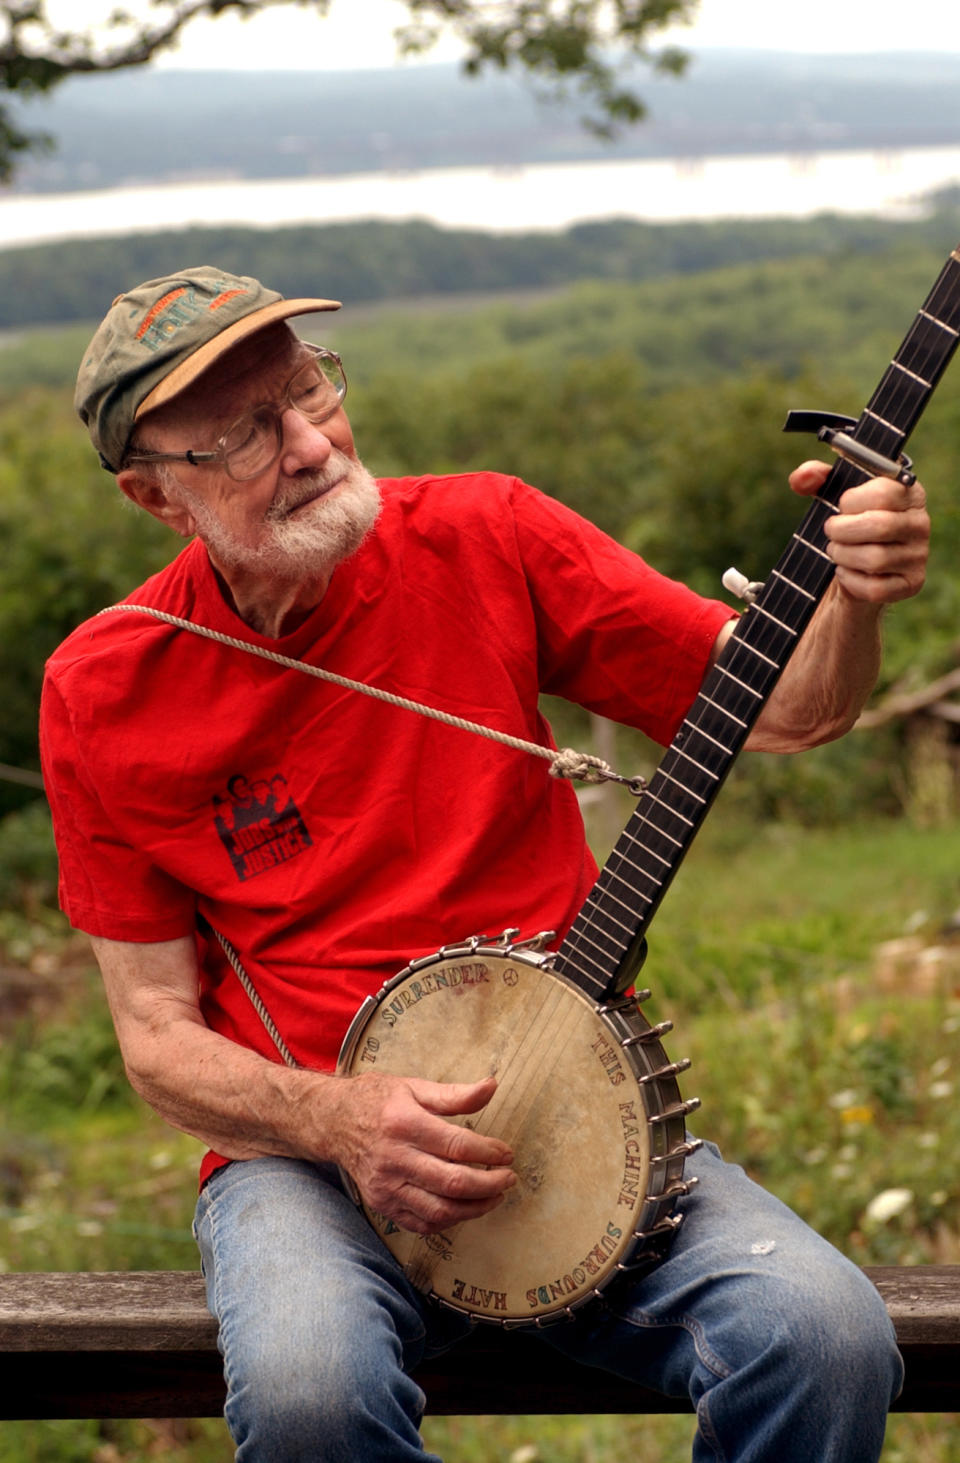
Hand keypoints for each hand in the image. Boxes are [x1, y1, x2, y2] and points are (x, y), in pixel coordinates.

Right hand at [328, 1072, 514, 1234]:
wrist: (332, 1122)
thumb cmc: (377, 1101)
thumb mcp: (414, 1087)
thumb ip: (455, 1094)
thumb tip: (491, 1087)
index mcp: (404, 1123)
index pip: (457, 1145)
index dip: (489, 1152)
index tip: (507, 1154)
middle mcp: (394, 1158)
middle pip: (452, 1182)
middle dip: (489, 1184)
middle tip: (509, 1179)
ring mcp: (386, 1186)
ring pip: (439, 1210)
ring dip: (474, 1208)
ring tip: (494, 1196)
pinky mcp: (381, 1204)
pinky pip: (421, 1224)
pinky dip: (448, 1221)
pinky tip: (464, 1208)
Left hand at [789, 459, 929, 604]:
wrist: (856, 566)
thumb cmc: (847, 523)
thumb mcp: (832, 495)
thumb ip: (814, 477)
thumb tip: (802, 477)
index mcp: (908, 493)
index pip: (883, 492)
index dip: (851, 501)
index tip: (841, 507)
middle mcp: (920, 523)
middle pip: (879, 526)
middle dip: (842, 531)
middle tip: (831, 532)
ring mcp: (918, 555)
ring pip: (875, 559)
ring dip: (843, 556)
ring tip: (836, 551)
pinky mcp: (911, 584)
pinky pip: (875, 588)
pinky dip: (850, 581)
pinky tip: (845, 572)